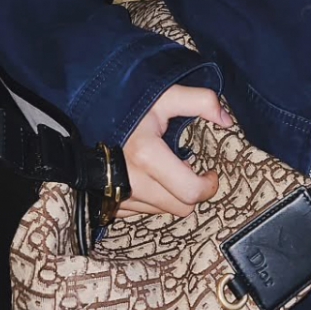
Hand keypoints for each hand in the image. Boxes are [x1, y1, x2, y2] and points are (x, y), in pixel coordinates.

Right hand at [116, 84, 231, 217]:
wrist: (83, 118)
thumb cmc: (126, 106)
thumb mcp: (164, 96)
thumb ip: (200, 101)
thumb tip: (227, 120)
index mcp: (147, 156)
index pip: (191, 192)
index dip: (208, 186)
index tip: (210, 173)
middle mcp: (132, 182)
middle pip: (180, 207)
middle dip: (192, 191)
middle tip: (189, 171)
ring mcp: (119, 196)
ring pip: (162, 211)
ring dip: (171, 195)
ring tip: (166, 171)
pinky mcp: (111, 204)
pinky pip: (142, 212)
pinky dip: (151, 199)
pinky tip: (148, 178)